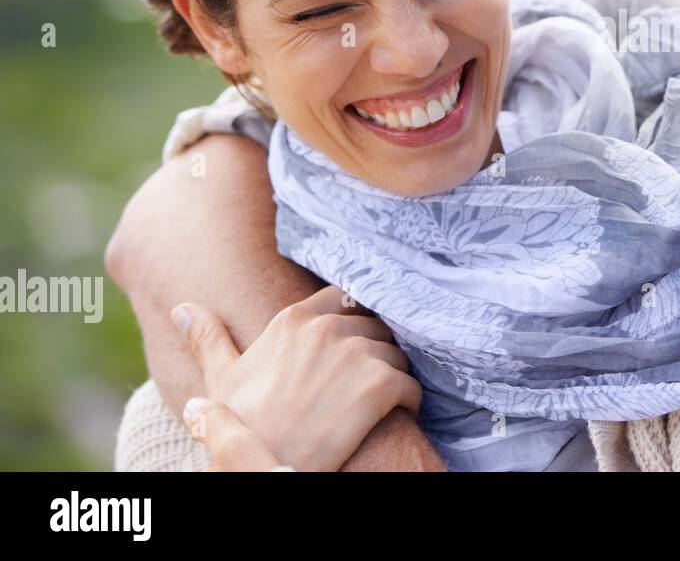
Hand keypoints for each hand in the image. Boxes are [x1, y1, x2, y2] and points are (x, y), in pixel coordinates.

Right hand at [173, 285, 423, 470]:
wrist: (261, 467)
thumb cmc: (242, 426)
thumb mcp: (222, 377)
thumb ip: (209, 338)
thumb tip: (183, 308)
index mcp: (293, 319)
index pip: (343, 298)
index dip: (352, 322)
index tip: (352, 345)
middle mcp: (327, 328)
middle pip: (374, 326)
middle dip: (374, 349)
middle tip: (364, 380)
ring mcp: (356, 354)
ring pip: (395, 353)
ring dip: (392, 374)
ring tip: (377, 399)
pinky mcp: (380, 384)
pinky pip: (410, 384)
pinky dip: (409, 400)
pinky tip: (396, 413)